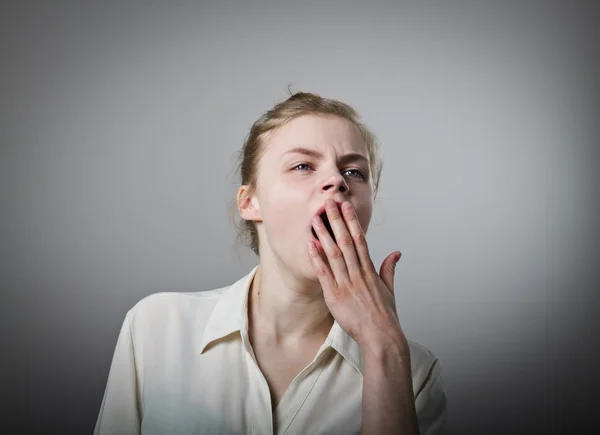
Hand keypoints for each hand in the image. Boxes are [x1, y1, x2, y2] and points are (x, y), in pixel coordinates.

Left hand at [308, 199, 406, 352]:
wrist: (382, 337)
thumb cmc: (385, 315)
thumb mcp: (389, 289)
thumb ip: (389, 269)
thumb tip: (396, 252)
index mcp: (370, 270)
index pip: (360, 240)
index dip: (352, 222)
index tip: (346, 206)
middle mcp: (358, 274)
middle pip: (346, 241)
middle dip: (337, 221)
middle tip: (329, 203)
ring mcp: (347, 284)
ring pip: (334, 254)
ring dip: (324, 235)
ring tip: (315, 219)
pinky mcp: (335, 296)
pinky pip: (325, 274)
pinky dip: (317, 259)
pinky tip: (311, 245)